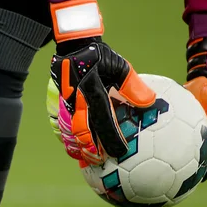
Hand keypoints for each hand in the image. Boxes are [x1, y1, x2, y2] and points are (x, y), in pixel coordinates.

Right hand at [46, 0, 155, 165]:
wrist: (73, 45)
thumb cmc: (100, 56)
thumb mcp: (121, 66)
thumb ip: (133, 86)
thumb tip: (150, 102)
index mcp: (93, 92)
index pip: (103, 120)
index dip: (111, 138)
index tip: (121, 152)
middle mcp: (76, 100)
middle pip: (82, 131)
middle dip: (90, 148)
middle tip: (100, 161)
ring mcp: (64, 103)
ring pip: (68, 130)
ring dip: (76, 146)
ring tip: (84, 158)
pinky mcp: (57, 103)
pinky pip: (59, 124)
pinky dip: (66, 137)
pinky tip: (72, 145)